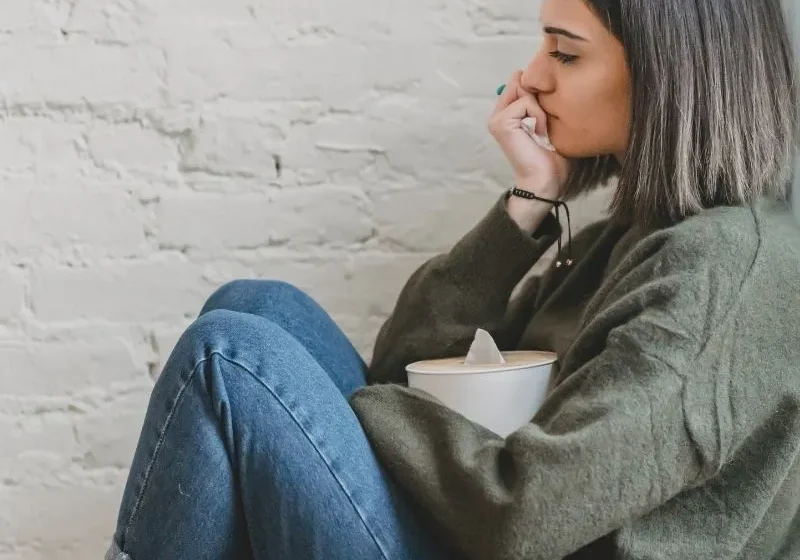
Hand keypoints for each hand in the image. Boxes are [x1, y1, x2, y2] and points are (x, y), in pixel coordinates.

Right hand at [488, 70, 570, 198]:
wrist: (544, 181)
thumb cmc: (552, 157)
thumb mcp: (549, 121)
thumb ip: (542, 101)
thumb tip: (542, 82)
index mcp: (508, 113)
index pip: (520, 81)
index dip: (537, 89)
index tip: (548, 111)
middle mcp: (499, 113)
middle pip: (520, 81)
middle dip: (538, 96)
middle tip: (544, 123)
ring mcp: (497, 118)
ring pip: (523, 89)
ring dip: (540, 108)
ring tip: (543, 129)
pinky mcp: (501, 122)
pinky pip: (526, 102)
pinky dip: (539, 115)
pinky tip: (540, 133)